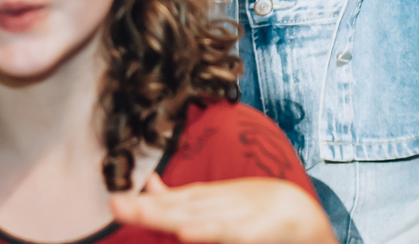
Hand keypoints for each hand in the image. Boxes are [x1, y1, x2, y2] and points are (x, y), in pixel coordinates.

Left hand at [109, 175, 336, 243]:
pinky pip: (224, 233)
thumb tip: (150, 185)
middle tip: (116, 205)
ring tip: (139, 212)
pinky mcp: (249, 234)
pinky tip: (187, 232)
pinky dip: (207, 231)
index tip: (115, 202)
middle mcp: (215, 207)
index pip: (169, 202)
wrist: (303, 219)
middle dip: (146, 208)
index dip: (142, 203)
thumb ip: (180, 198)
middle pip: (176, 208)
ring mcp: (232, 219)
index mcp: (204, 202)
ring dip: (167, 215)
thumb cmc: (255, 213)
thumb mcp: (214, 203)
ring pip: (195, 218)